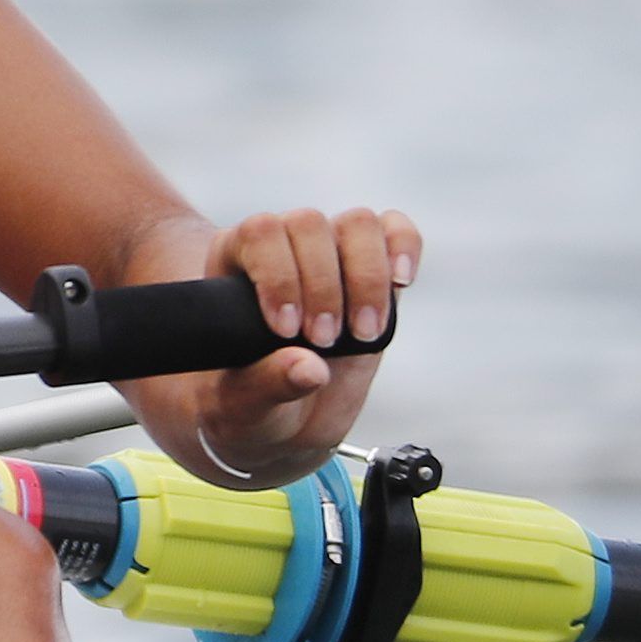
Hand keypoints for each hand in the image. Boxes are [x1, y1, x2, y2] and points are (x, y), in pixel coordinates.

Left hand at [159, 206, 420, 485]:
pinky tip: (401, 283)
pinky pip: (394, 231)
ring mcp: (331, 253)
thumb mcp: (242, 405)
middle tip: (323, 341)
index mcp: (235, 262)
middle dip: (323, 286)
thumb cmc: (251, 402)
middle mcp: (283, 245)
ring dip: (367, 278)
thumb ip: (267, 385)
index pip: (259, 233)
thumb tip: (310, 369)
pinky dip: (405, 248)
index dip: (279, 276)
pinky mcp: (373, 268)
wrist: (283, 417)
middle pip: (309, 224)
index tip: (286, 330)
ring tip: (363, 333)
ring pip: (357, 224)